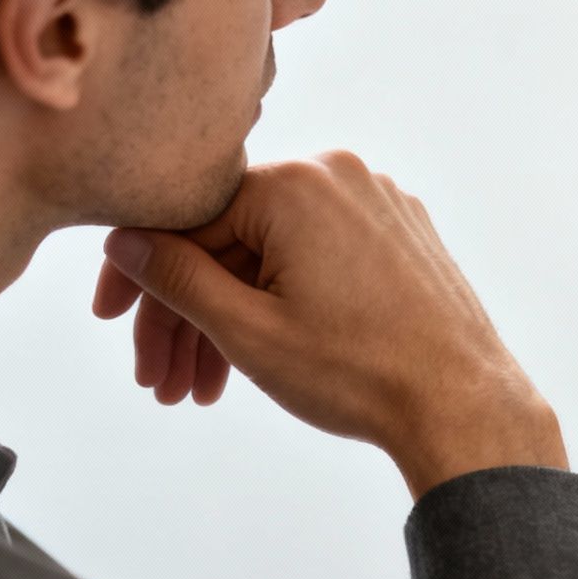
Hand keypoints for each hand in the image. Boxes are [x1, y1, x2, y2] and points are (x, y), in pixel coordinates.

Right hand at [91, 151, 566, 498]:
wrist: (465, 404)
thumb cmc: (359, 372)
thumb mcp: (247, 330)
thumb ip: (177, 279)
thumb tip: (123, 240)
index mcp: (295, 183)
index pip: (186, 218)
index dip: (140, 275)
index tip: (111, 323)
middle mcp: (339, 174)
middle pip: (230, 239)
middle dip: (187, 315)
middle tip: (158, 384)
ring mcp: (377, 201)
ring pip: (272, 253)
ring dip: (230, 319)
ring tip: (199, 392)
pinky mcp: (401, 232)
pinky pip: (318, 257)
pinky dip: (281, 303)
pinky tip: (256, 360)